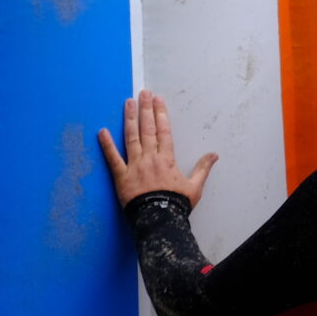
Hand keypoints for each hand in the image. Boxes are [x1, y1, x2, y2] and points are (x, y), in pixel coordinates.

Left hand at [96, 90, 217, 211]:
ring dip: (129, 119)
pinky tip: (102, 131)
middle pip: (148, 129)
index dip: (161, 113)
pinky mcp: (122, 177)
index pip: (164, 131)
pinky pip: (113, 159)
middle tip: (143, 93)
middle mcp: (150, 158)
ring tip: (128, 102)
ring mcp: (135, 166)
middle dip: (145, 109)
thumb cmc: (176, 205)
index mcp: (167, 159)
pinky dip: (107, 145)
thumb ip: (202, 169)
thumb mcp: (194, 187)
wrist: (159, 222)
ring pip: (132, 137)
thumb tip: (214, 155)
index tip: (158, 99)